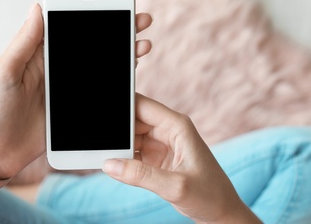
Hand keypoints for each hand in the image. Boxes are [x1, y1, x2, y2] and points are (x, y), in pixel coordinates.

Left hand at [0, 4, 152, 179]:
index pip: (69, 29)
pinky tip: (130, 76)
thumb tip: (38, 8)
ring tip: (142, 47)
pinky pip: (98, 92)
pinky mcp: (74, 108)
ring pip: (99, 67)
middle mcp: (56, 69)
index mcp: (39, 56)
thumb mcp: (5, 72)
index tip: (113, 9)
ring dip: (120, 56)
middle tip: (139, 24)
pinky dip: (115, 83)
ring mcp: (67, 89)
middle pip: (90, 46)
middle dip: (115, 34)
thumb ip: (24, 42)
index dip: (92, 18)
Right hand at [103, 93, 260, 222]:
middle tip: (98, 141)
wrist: (220, 213)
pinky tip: (114, 165)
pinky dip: (122, 158)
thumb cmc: (210, 195)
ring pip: (130, 137)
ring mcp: (160, 144)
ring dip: (117, 146)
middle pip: (132, 120)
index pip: (141, 105)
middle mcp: (167, 130)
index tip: (101, 114)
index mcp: (177, 126)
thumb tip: (110, 164)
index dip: (121, 107)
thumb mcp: (176, 186)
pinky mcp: (155, 158)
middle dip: (116, 130)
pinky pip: (132, 152)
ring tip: (103, 154)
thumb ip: (141, 175)